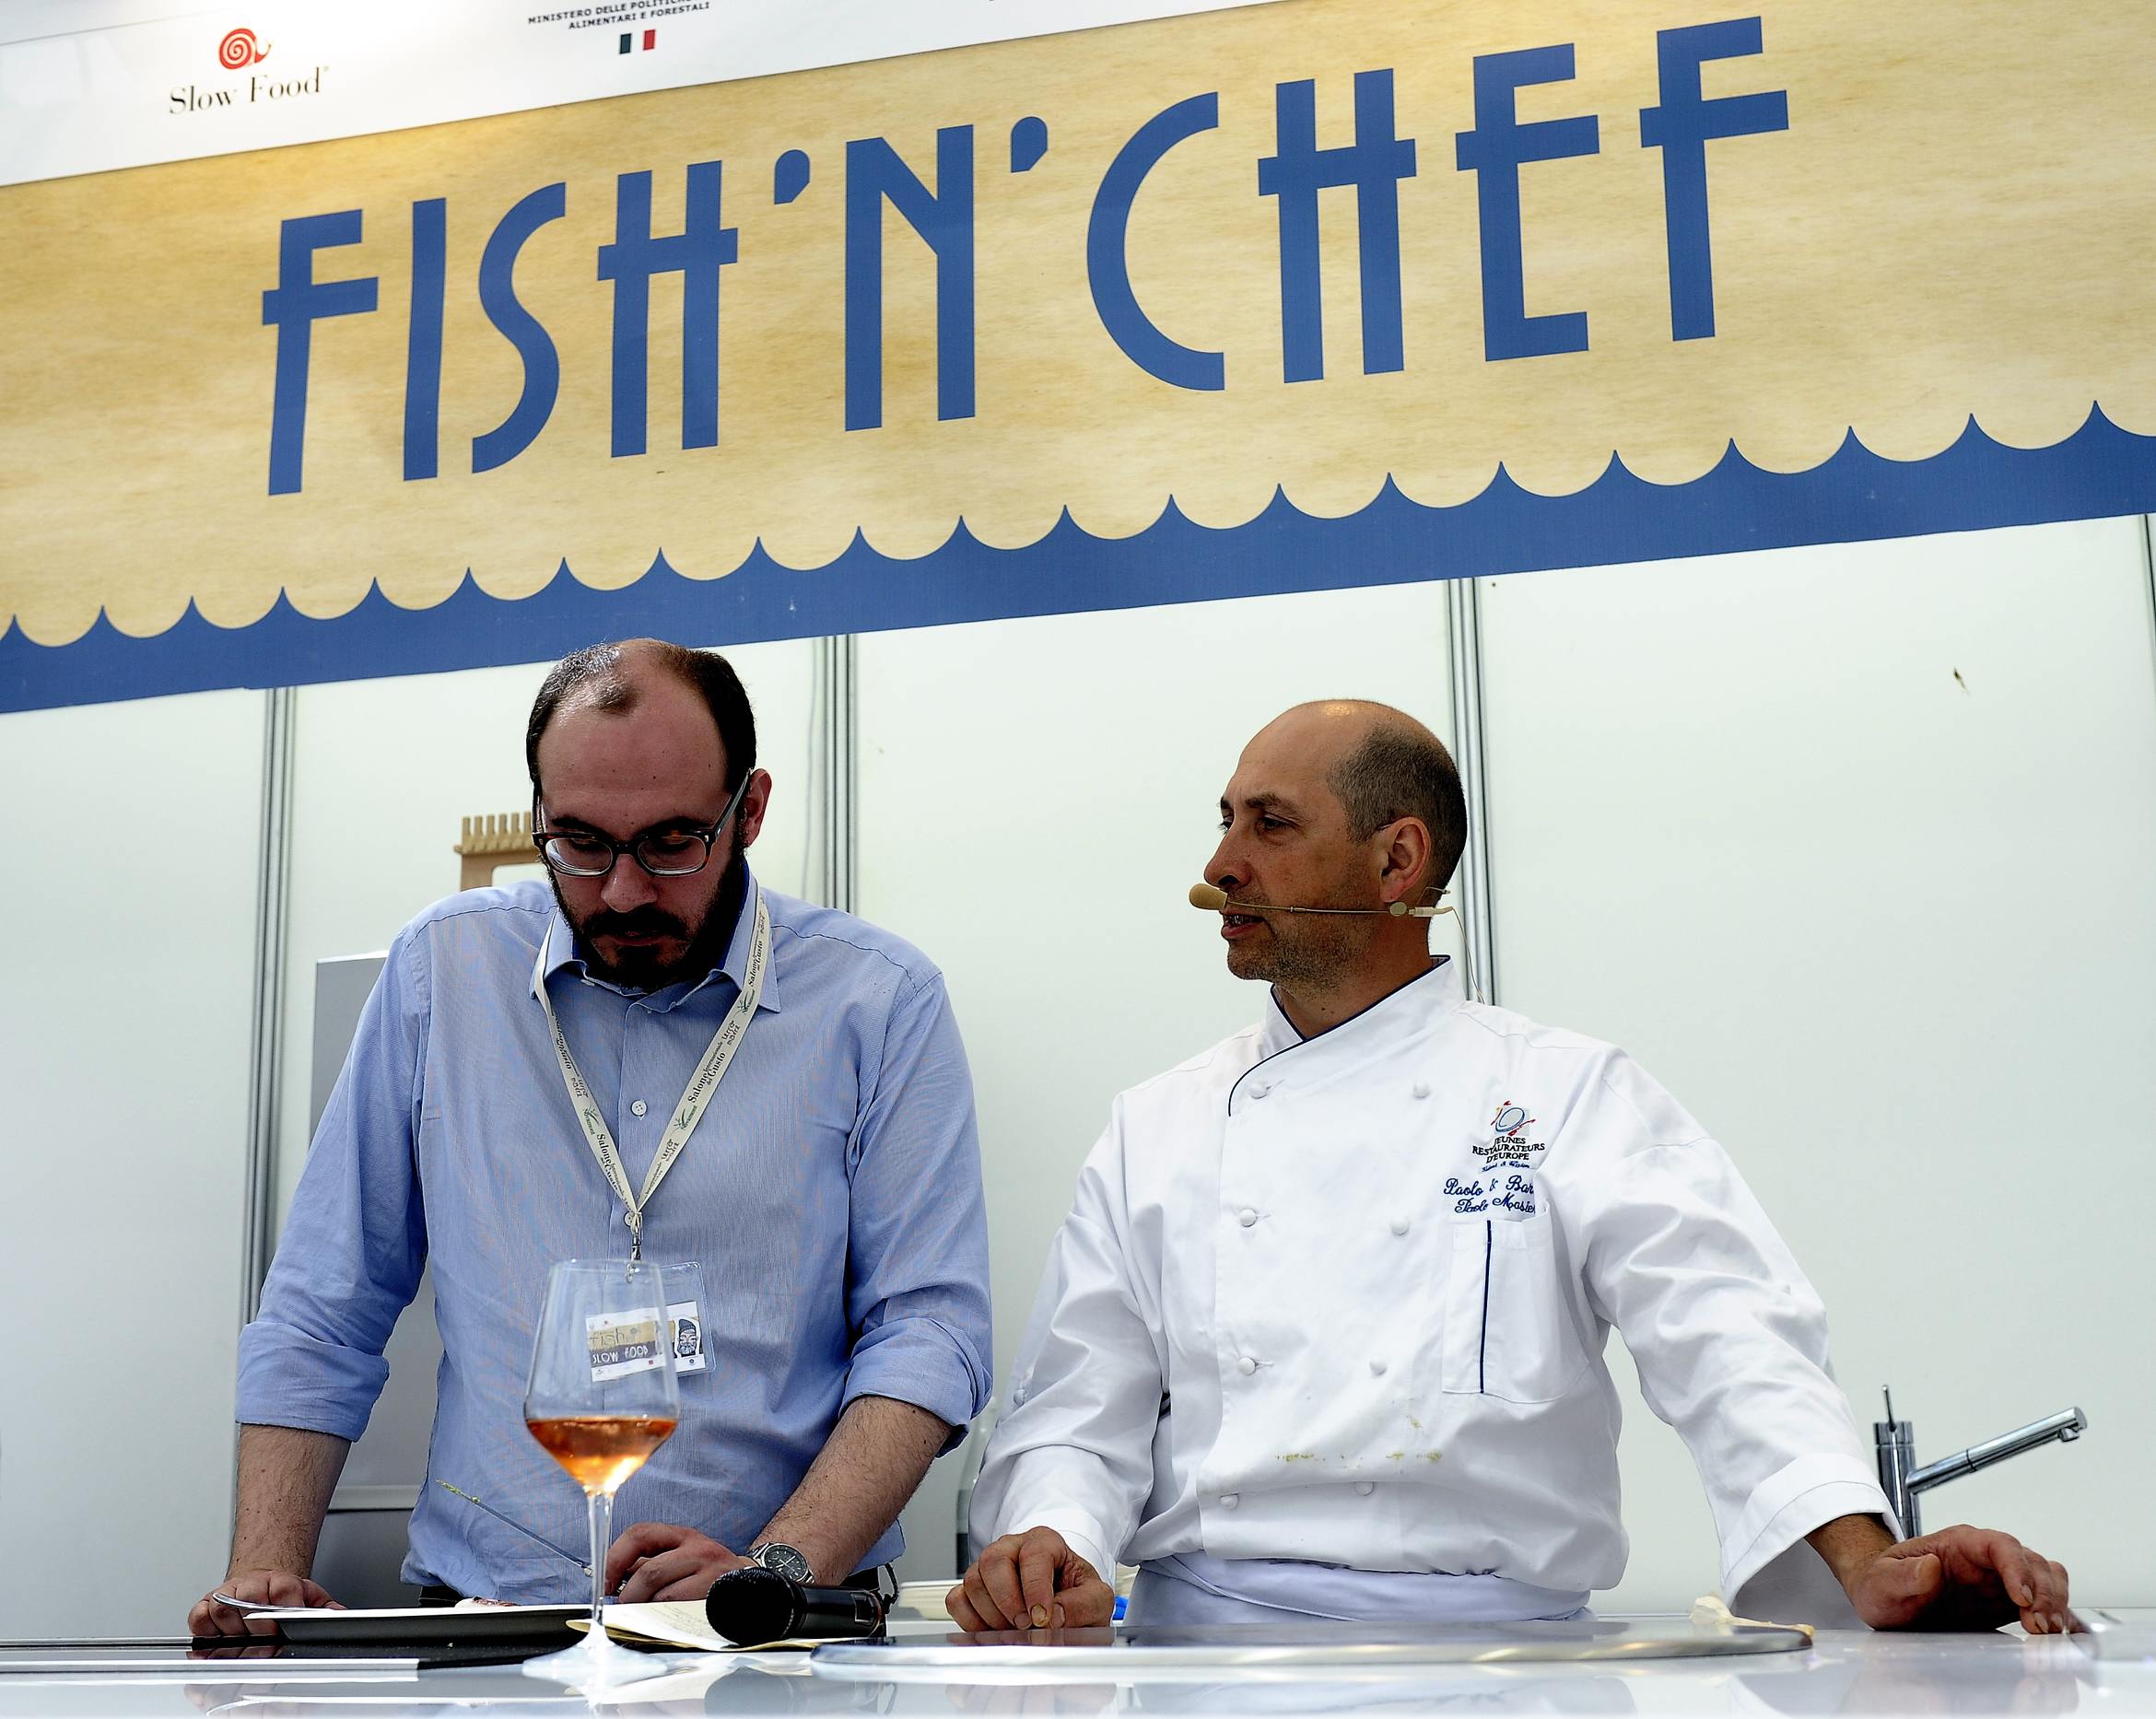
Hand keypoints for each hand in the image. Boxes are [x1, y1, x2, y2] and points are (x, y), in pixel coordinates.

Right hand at [188, 1570, 342, 1637]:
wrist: (260, 1579)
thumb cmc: (283, 1593)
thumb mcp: (310, 1597)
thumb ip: (326, 1608)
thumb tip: (342, 1617)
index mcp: (279, 1581)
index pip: (282, 1589)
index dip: (284, 1607)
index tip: (285, 1626)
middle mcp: (251, 1585)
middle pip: (250, 1597)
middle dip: (259, 1624)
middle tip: (266, 1641)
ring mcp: (227, 1594)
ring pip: (223, 1607)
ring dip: (233, 1628)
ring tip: (245, 1643)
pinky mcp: (205, 1606)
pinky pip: (199, 1616)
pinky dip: (205, 1628)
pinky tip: (217, 1639)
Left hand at [605, 1521, 750, 1602]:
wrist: (755, 1586)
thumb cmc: (711, 1575)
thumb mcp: (681, 1560)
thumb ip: (650, 1564)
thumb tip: (612, 1576)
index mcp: (682, 1536)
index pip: (640, 1534)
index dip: (615, 1557)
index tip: (604, 1581)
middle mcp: (697, 1547)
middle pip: (649, 1569)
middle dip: (629, 1593)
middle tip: (625, 1606)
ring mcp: (710, 1569)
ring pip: (662, 1591)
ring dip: (646, 1608)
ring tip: (646, 1614)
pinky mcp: (718, 1591)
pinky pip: (680, 1607)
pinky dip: (664, 1615)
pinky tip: (667, 1618)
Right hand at [947, 1527, 1114, 1631]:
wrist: (1065, 1602)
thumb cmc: (1078, 1595)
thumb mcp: (1097, 1599)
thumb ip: (1084, 1604)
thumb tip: (1054, 1616)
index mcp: (1045, 1542)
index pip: (1034, 1554)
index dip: (1035, 1587)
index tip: (1042, 1617)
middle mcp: (1012, 1547)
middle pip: (993, 1560)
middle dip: (1008, 1600)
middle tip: (1024, 1625)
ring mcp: (988, 1566)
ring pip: (973, 1581)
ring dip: (992, 1614)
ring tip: (1014, 1630)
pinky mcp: (972, 1589)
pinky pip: (956, 1599)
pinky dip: (970, 1620)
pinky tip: (992, 1631)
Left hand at [1844, 1524, 2072, 1633]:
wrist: (1884, 1599)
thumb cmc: (1882, 1585)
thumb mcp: (1881, 1582)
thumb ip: (1901, 1575)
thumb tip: (1929, 1567)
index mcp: (1958, 1544)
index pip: (1999, 1545)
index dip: (2017, 1568)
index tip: (2024, 1598)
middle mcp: (1985, 1559)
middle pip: (2032, 1563)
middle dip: (2044, 1594)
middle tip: (2039, 1628)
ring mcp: (1999, 1581)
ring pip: (2047, 1579)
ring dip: (2055, 1604)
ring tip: (2046, 1633)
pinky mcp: (2007, 1604)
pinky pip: (2045, 1602)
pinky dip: (2057, 1615)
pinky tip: (2057, 1635)